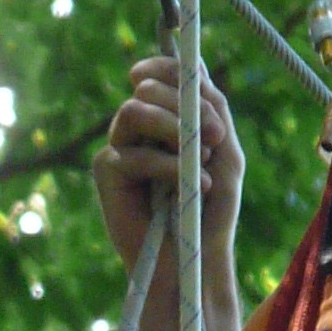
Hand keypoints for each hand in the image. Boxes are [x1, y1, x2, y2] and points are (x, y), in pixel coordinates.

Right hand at [92, 53, 243, 275]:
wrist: (195, 262)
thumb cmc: (211, 212)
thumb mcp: (224, 154)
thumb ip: (213, 110)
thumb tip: (197, 68)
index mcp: (165, 120)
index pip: (159, 75)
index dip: (172, 68)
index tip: (199, 83)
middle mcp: (138, 131)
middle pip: (147, 89)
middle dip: (184, 105)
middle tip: (215, 136)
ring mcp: (119, 149)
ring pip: (133, 111)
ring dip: (172, 128)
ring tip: (201, 159)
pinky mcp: (107, 173)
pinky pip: (132, 154)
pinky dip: (167, 166)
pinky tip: (193, 187)